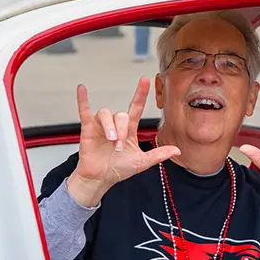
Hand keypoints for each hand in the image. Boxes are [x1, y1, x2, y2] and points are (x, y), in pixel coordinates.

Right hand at [67, 78, 179, 206]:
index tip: (145, 80)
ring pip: (105, 113)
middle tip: (118, 144)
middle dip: (121, 129)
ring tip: (110, 139)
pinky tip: (82, 90)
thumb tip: (176, 149)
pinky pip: (84, 111)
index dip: (140, 94)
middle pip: (121, 115)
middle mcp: (116, 125)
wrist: (100, 178)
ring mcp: (101, 125)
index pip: (136, 107)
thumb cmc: (118, 169)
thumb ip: (158, 155)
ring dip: (109, 126)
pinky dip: (83, 100)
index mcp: (129, 130)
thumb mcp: (142, 162)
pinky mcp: (88, 129)